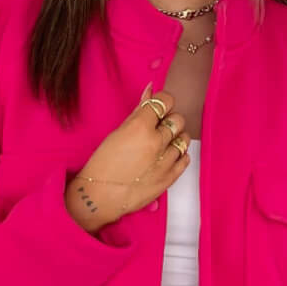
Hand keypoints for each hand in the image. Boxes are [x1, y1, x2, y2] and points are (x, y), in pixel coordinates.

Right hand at [65, 83, 191, 229]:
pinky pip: (185, 158)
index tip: (159, 106)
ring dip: (175, 137)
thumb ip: (139, 110)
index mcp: (140, 127)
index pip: (166, 101)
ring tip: (162, 144)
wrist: (100, 196)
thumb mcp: (118, 132)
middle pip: (178, 119)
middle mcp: (156, 142)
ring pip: (184, 138)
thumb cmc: (103, 164)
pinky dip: (179, 155)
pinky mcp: (170, 178)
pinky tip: (167, 156)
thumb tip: (151, 90)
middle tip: (158, 127)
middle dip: (169, 120)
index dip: (163, 102)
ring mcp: (165, 161)